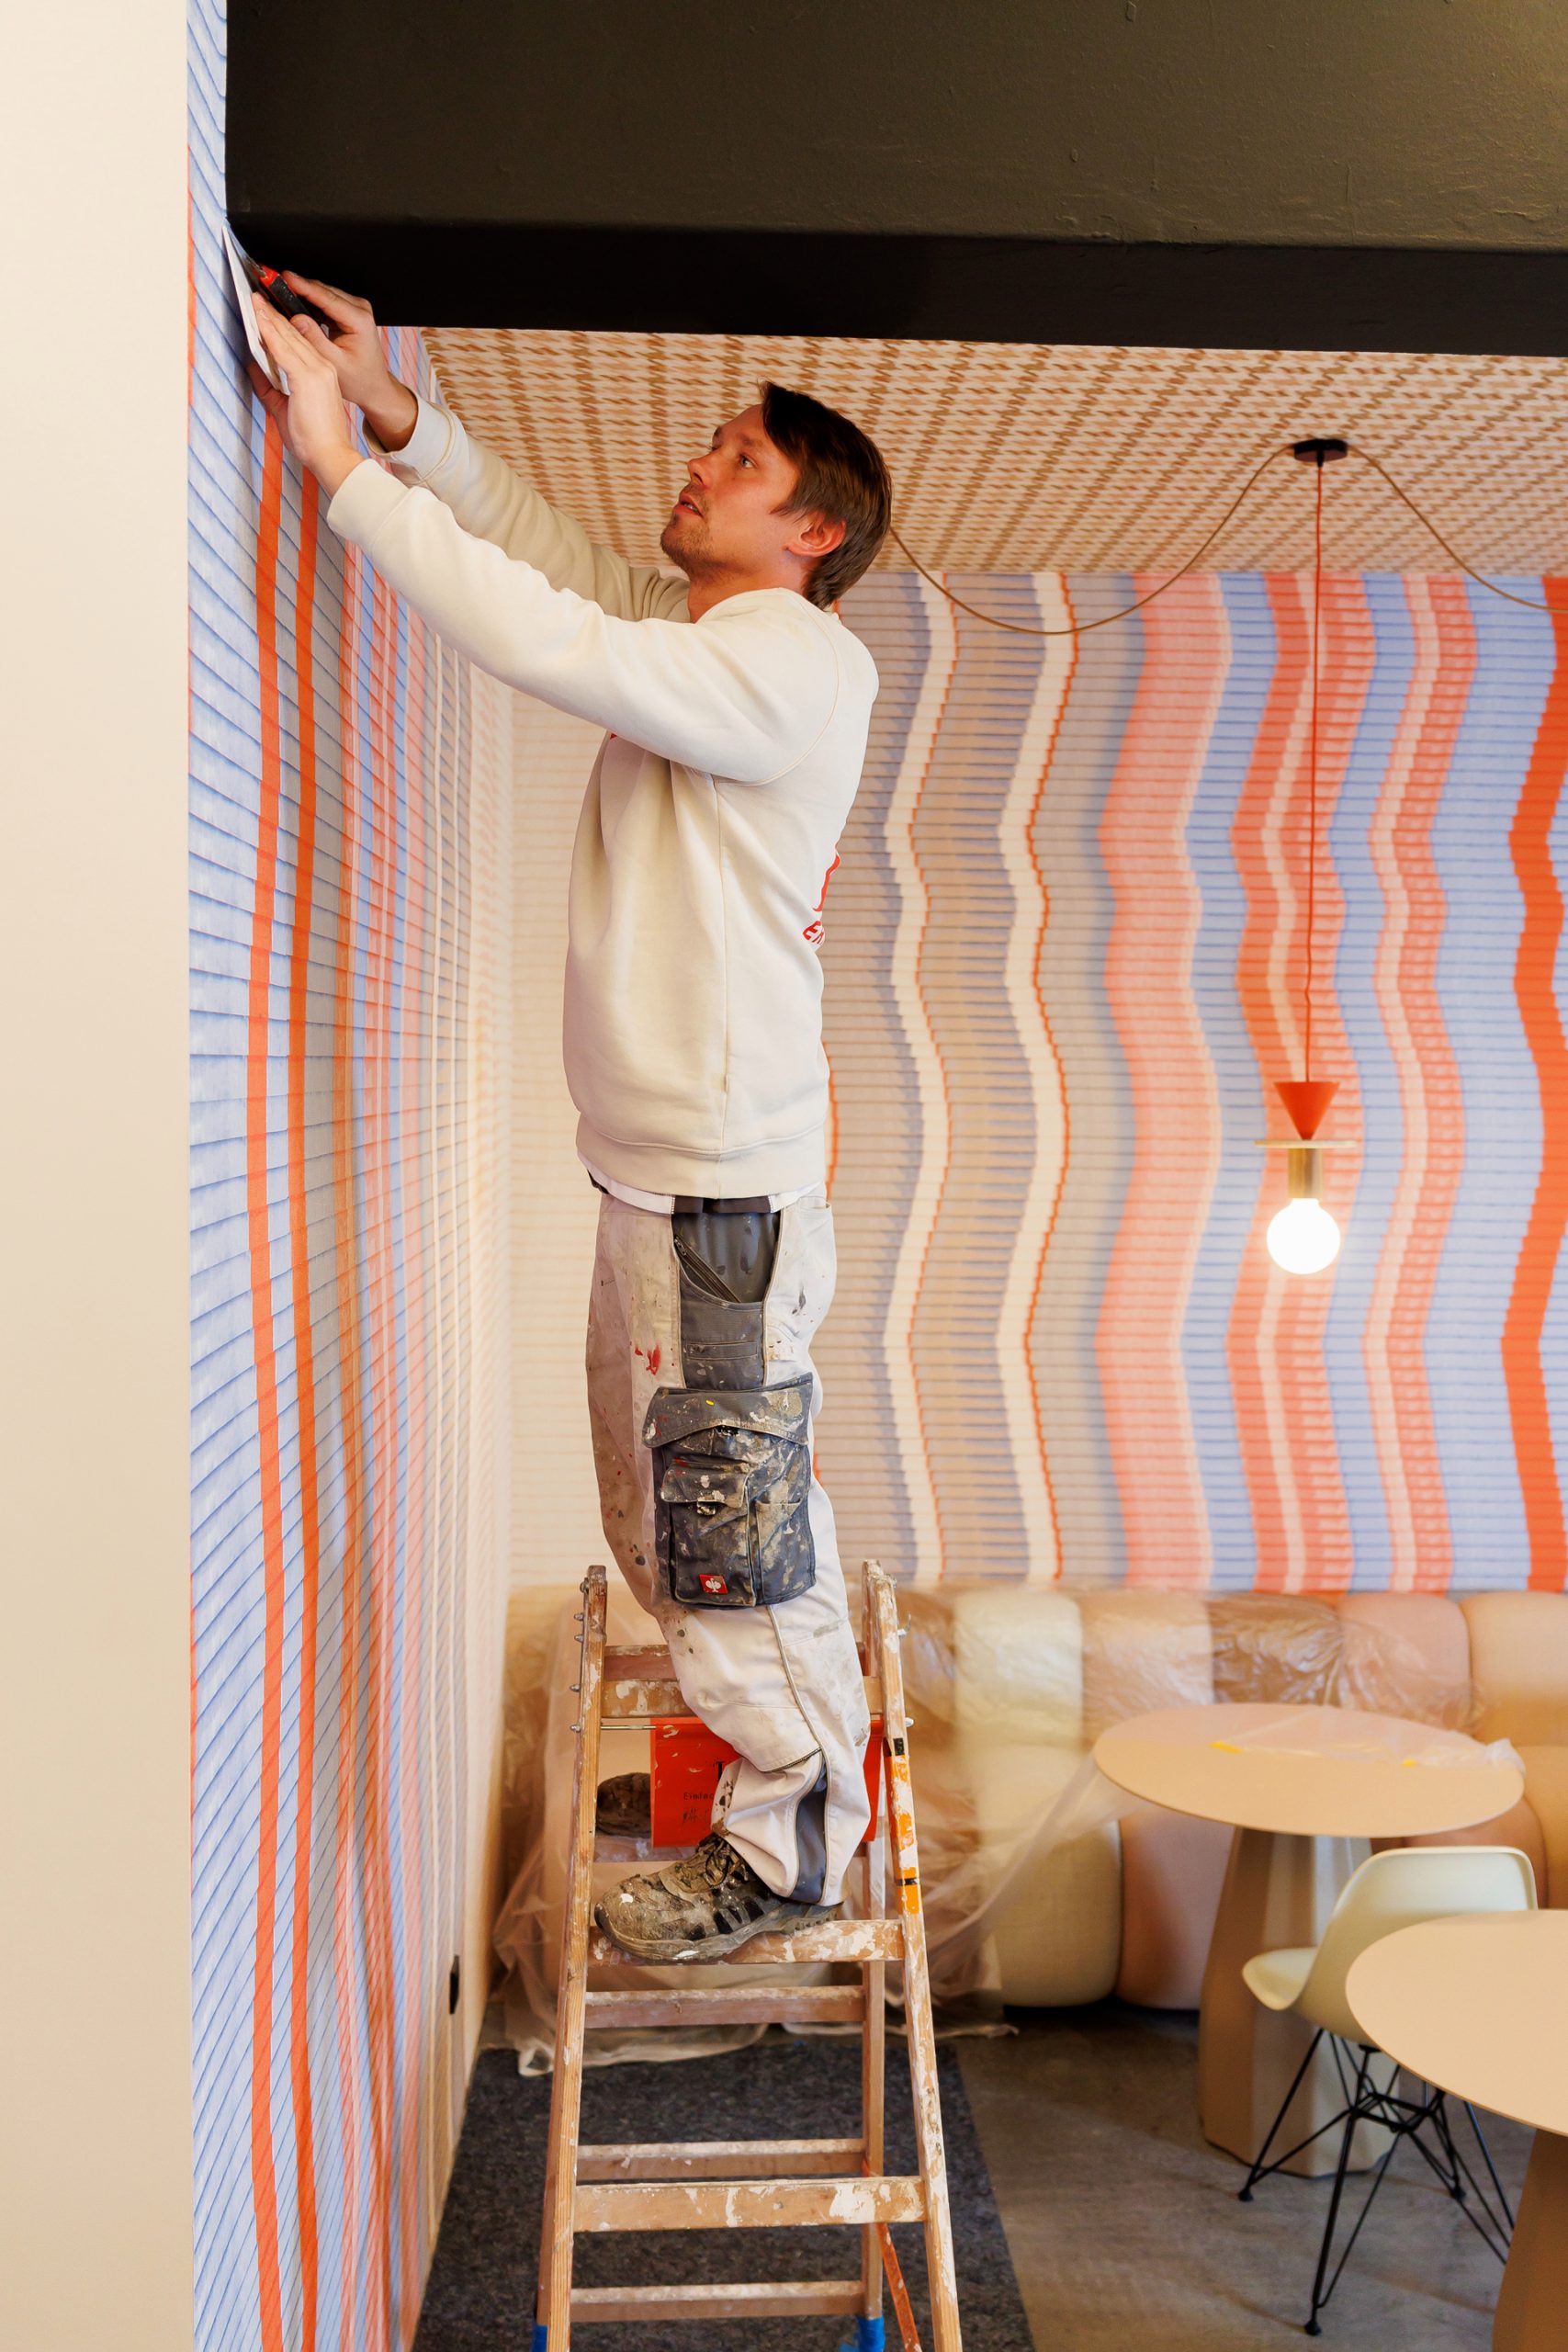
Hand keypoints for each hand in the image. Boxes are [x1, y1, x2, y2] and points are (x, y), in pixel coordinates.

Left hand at [247, 296, 362, 496]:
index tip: (263, 310)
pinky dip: (269, 331)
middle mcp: (321, 367)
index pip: (296, 342)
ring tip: (254, 300)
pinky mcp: (308, 377)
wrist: (331, 456)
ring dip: (268, 317)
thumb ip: (269, 387)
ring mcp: (317, 370)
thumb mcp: (284, 408)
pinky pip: (283, 349)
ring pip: (287, 336)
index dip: (278, 324)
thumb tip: (253, 368)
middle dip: (271, 314)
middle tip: (256, 296)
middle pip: (292, 334)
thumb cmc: (314, 439)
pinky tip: (259, 318)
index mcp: (320, 373)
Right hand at [272, 271, 396, 414]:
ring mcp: (355, 309)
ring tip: (280, 291)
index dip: (304, 286)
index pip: (327, 297)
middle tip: (275, 283)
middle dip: (299, 286)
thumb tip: (296, 319)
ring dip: (302, 293)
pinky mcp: (348, 313)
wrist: (373, 387)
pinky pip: (324, 302)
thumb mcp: (334, 363)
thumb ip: (315, 339)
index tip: (286, 278)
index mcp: (359, 320)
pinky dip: (309, 303)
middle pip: (324, 291)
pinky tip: (293, 303)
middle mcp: (359, 310)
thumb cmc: (359, 379)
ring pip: (323, 294)